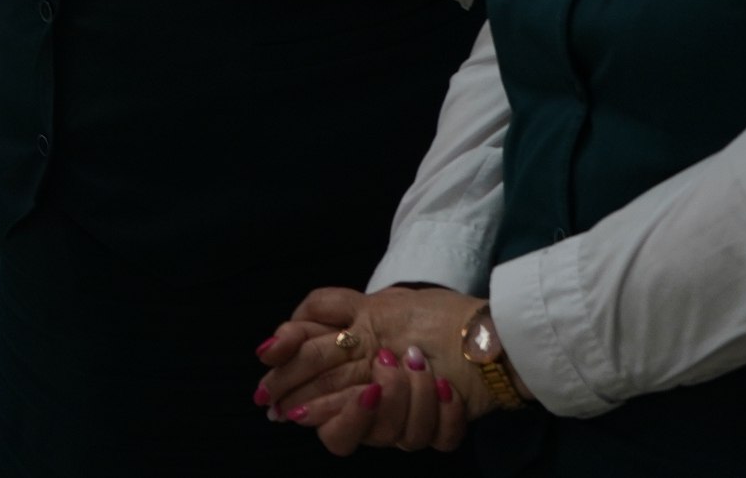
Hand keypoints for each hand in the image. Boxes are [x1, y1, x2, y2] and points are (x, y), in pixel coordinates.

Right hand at [256, 285, 489, 455]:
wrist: (480, 324)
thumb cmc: (420, 314)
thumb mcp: (359, 306)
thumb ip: (310, 322)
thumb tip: (265, 350)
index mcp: (347, 384)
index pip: (314, 413)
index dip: (312, 409)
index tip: (336, 384)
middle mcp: (374, 410)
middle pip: (351, 433)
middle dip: (373, 397)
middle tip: (386, 363)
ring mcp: (408, 422)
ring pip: (395, 435)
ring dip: (412, 394)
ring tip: (422, 362)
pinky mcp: (443, 428)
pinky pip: (437, 439)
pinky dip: (444, 413)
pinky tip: (447, 388)